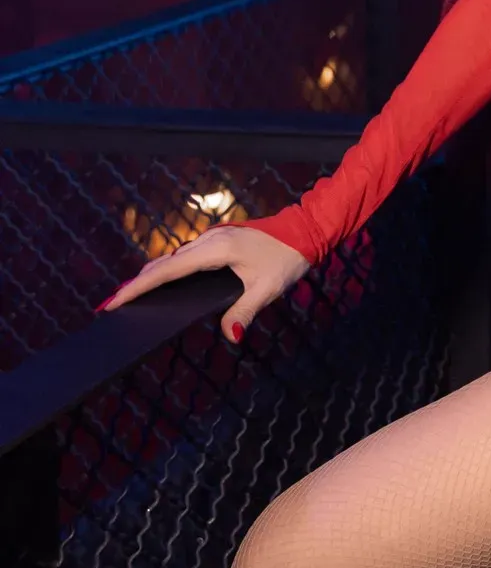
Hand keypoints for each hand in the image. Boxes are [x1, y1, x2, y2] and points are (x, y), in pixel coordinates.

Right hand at [96, 225, 309, 347]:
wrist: (304, 231)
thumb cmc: (287, 258)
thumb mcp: (268, 288)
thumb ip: (245, 311)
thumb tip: (229, 336)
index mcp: (215, 250)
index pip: (167, 271)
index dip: (138, 287)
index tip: (114, 300)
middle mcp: (208, 241)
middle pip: (163, 265)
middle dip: (135, 285)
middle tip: (109, 306)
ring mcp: (211, 239)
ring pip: (172, 260)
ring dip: (150, 277)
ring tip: (127, 299)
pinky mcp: (217, 242)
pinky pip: (184, 258)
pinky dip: (167, 271)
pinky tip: (161, 285)